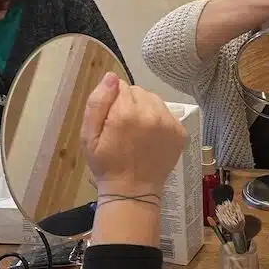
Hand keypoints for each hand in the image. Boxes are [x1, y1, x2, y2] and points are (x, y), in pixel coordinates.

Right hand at [81, 73, 186, 196]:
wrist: (133, 191)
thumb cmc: (106, 165)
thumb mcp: (89, 136)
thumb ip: (98, 103)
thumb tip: (111, 77)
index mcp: (126, 113)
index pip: (120, 86)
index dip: (112, 101)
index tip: (111, 119)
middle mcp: (151, 113)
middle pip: (138, 91)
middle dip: (129, 103)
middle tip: (123, 127)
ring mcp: (169, 123)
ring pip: (154, 100)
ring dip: (145, 109)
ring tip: (137, 131)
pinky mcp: (180, 131)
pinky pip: (167, 113)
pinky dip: (159, 120)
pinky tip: (151, 137)